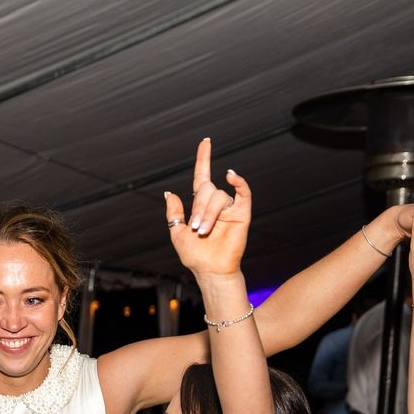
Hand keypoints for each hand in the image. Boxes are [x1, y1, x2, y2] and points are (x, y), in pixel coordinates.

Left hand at [163, 138, 252, 278]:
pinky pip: (243, 193)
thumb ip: (173, 213)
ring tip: (204, 230)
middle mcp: (216, 204)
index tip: (205, 142)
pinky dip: (239, 182)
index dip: (203, 159)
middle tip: (196, 228)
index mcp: (200, 206)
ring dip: (208, 213)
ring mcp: (230, 208)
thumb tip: (170, 193)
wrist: (210, 271)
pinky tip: (231, 176)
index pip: (202, 176)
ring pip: (219, 196)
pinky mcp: (242, 215)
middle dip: (198, 208)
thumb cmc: (195, 256)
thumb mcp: (176, 233)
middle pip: (206, 190)